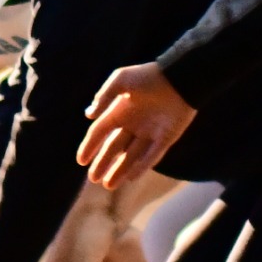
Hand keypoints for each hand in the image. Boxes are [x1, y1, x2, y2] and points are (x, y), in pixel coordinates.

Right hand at [78, 62, 196, 188]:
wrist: (180, 77)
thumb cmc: (149, 76)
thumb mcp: (121, 80)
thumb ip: (104, 97)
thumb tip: (88, 115)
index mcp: (120, 111)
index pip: (100, 132)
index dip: (90, 146)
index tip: (81, 161)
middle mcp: (133, 124)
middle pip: (114, 148)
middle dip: (103, 164)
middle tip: (93, 179)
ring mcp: (150, 132)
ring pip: (131, 156)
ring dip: (120, 170)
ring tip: (109, 185)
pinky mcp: (167, 138)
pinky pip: (152, 156)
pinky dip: (142, 166)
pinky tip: (131, 178)